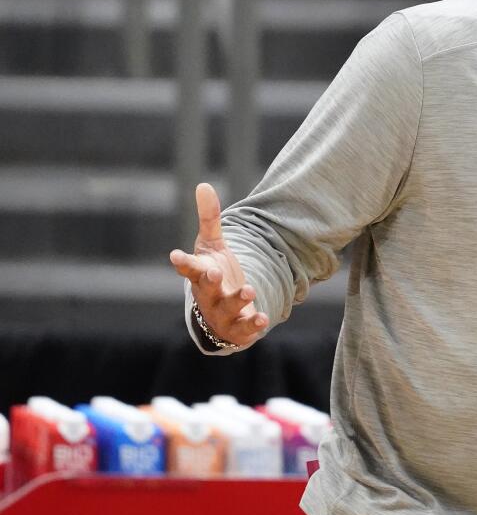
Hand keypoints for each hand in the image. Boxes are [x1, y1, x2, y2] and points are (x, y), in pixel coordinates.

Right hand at [168, 183, 266, 346]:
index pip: (189, 267)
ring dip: (236, 300)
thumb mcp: (213, 246)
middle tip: (214, 272)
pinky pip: (244, 329)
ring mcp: (221, 313)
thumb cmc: (214, 274)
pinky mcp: (237, 328)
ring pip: (226, 308)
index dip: (183, 262)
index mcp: (200, 274)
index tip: (175, 255)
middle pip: (206, 288)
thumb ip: (209, 218)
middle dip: (210, 281)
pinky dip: (252, 325)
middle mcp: (208, 295)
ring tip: (248, 290)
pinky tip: (263, 318)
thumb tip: (203, 185)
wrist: (221, 313)